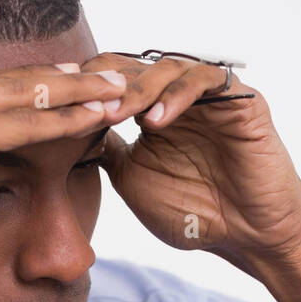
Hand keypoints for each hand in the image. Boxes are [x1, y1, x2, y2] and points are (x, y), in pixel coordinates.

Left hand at [82, 51, 300, 278]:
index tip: (56, 108)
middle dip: (106, 85)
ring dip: (137, 89)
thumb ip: (106, 150)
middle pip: (135, 67)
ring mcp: (208, 95)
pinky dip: (177, 96)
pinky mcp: (239, 99)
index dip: (85, 90)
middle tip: (84, 105)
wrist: (244, 234)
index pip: (112, 82)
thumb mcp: (132, 179)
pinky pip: (206, 80)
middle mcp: (177, 96)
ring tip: (117, 113)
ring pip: (167, 68)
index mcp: (150, 110)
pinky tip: (156, 121)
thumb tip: (66, 129)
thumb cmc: (192, 212)